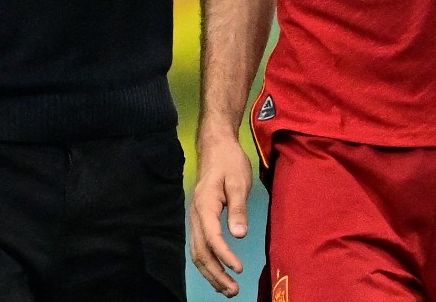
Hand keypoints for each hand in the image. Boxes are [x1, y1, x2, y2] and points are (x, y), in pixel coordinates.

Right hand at [189, 133, 253, 296]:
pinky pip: (200, 246)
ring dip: (211, 273)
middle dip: (216, 274)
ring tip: (227, 289)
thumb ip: (238, 209)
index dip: (224, 256)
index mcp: (205, 205)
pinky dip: (208, 263)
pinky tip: (219, 273)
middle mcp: (196, 215)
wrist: (216, 147)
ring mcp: (196, 218)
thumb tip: (238, 235)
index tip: (239, 269)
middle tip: (233, 290)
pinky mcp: (200, 219)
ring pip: (198, 252)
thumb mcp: (238, 181)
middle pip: (201, 251)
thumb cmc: (229, 162)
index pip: (212, 237)